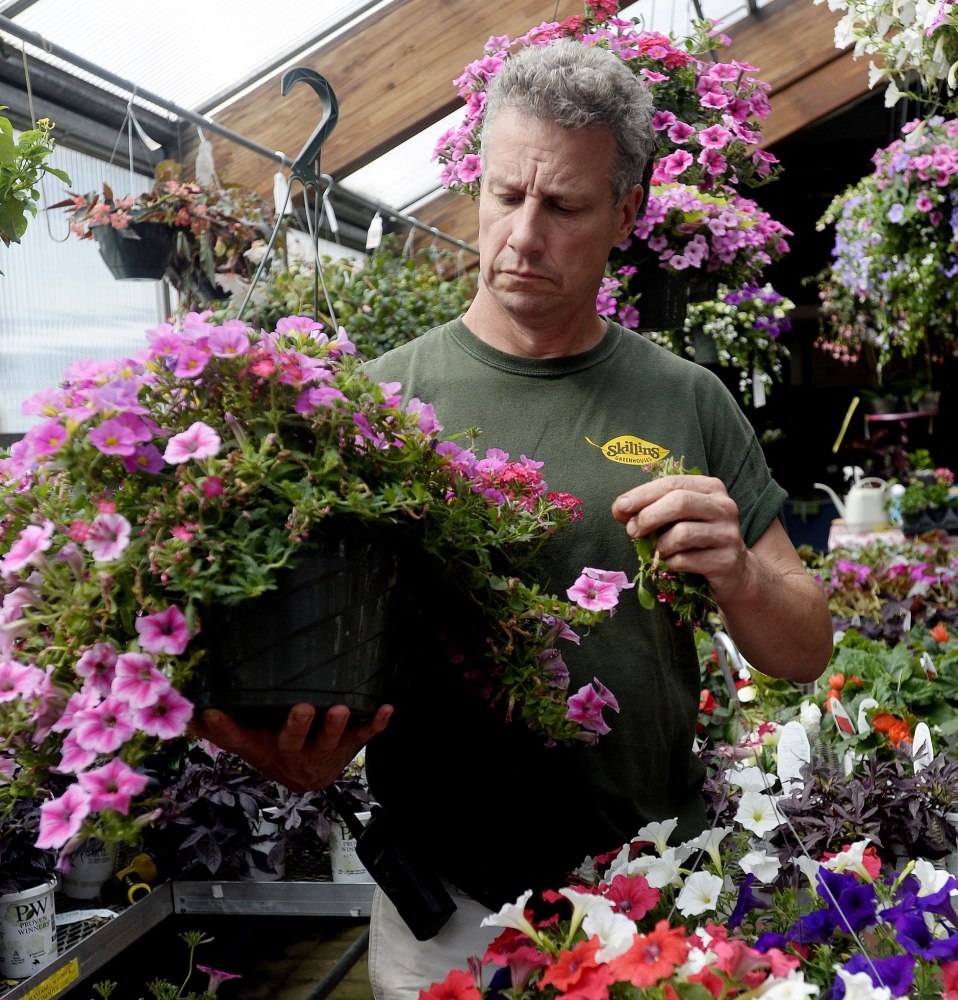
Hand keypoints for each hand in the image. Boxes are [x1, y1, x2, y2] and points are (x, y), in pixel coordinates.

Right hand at [188, 702, 392, 792]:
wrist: (309, 780)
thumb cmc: (275, 750)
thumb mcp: (247, 743)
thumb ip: (221, 730)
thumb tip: (188, 715)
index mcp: (266, 748)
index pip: (239, 739)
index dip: (225, 728)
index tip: (211, 711)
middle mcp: (295, 751)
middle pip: (293, 740)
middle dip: (297, 725)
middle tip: (301, 708)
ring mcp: (325, 750)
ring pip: (331, 739)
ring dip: (337, 724)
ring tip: (340, 708)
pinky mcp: (350, 745)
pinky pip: (365, 735)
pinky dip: (376, 723)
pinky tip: (386, 708)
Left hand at [611, 475, 748, 600]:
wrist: (734, 572)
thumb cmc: (697, 540)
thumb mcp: (676, 518)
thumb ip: (650, 509)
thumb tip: (619, 509)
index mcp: (710, 488)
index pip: (673, 483)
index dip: (643, 494)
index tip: (620, 507)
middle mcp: (724, 506)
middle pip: (680, 502)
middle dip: (648, 516)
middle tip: (632, 530)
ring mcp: (728, 533)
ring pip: (683, 533)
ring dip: (660, 544)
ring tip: (656, 551)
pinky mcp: (726, 560)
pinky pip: (686, 560)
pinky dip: (669, 563)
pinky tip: (669, 564)